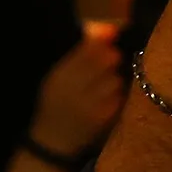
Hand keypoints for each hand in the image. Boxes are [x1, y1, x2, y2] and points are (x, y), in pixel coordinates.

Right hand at [29, 35, 124, 156]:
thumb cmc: (56, 104)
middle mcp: (74, 89)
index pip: (90, 48)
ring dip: (113, 80)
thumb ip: (81, 53)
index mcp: (60, 76)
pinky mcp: (104, 118)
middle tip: (106, 66)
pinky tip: (103, 102)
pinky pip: (119, 97)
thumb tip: (108, 29)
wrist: (52, 142)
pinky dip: (115, 97)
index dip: (104, 40)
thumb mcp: (58, 77)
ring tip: (100, 88)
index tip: (110, 36)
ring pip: (116, 79)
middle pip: (108, 60)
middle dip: (111, 59)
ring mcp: (90, 105)